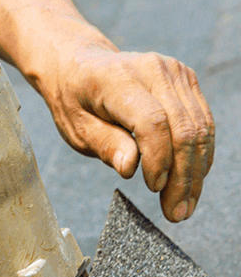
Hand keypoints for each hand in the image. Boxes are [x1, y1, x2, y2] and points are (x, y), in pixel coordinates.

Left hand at [38, 39, 214, 221]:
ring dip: (196, 172)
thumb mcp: (75, 128)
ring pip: (199, 128)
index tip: (153, 188)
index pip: (153, 122)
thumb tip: (130, 168)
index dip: (158, 158)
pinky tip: (191, 181)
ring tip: (185, 206)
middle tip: (176, 213)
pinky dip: (199, 155)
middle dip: (183, 176)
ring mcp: (176, 73)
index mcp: (120, 79)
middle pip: (183, 128)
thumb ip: (104, 145)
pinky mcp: (187, 81)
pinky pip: (202, 122)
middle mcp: (155, 70)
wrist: (80, 64)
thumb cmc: (74, 99)